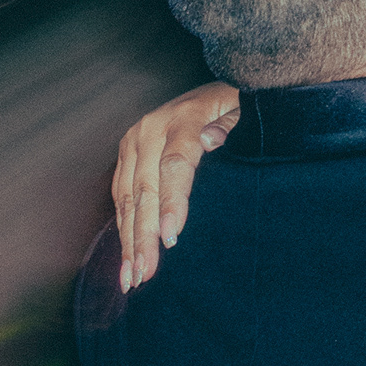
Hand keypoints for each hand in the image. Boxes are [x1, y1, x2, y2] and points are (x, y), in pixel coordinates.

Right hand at [113, 81, 239, 291]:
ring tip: (131, 276)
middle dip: (143, 235)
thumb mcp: (244, 110)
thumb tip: (210, 142)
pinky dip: (123, 226)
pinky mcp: (128, 154)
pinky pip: (121, 194)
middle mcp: (150, 130)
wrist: (215, 89)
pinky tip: (127, 254)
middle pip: (144, 189)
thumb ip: (230, 126)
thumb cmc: (237, 105)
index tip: (170, 237)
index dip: (172, 202)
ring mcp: (134, 142)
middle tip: (144, 273)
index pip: (174, 165)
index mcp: (182, 119)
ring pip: (126, 197)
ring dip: (128, 239)